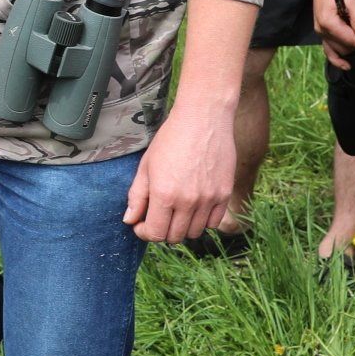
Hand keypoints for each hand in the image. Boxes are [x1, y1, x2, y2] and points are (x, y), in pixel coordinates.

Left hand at [123, 98, 236, 242]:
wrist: (204, 118)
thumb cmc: (171, 138)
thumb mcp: (146, 165)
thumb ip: (137, 195)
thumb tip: (130, 220)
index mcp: (164, 194)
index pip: (155, 233)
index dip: (144, 232)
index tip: (142, 223)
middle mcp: (188, 201)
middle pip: (174, 237)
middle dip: (161, 230)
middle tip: (157, 216)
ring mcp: (209, 199)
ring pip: (194, 233)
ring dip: (182, 227)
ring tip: (176, 211)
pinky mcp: (225, 194)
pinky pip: (213, 223)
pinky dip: (202, 221)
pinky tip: (194, 207)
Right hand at [312, 0, 354, 71]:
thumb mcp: (353, 1)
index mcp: (328, 22)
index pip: (349, 40)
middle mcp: (321, 30)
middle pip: (344, 46)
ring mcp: (321, 32)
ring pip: (338, 49)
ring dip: (352, 44)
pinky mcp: (323, 31)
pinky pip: (329, 49)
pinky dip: (337, 57)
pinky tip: (346, 65)